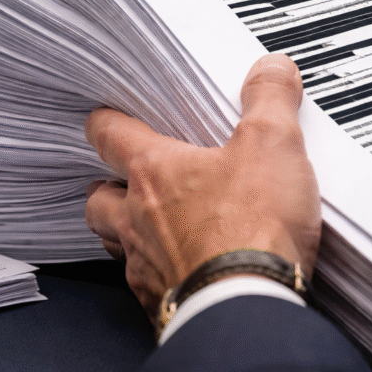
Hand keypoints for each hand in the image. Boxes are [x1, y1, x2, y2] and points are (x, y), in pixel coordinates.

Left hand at [84, 54, 319, 317]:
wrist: (248, 303)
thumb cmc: (251, 226)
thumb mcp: (272, 144)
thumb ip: (270, 100)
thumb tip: (272, 68)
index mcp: (155, 172)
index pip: (109, 136)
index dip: (105, 123)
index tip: (106, 119)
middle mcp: (138, 219)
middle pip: (98, 199)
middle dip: (106, 187)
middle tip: (125, 181)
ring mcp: (146, 266)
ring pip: (115, 245)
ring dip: (125, 234)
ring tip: (150, 227)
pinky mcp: (163, 304)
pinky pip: (145, 287)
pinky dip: (156, 276)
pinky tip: (182, 271)